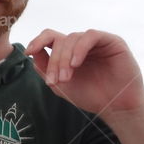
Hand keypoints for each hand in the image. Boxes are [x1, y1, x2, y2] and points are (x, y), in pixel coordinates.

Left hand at [24, 28, 143, 115]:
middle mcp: (81, 44)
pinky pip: (91, 36)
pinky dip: (80, 49)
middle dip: (54, 61)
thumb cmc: (90, 96)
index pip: (50, 37)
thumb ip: (45, 68)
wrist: (115, 107)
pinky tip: (76, 64)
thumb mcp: (60, 85)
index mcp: (68, 52)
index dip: (37, 41)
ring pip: (72, 38)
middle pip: (59, 40)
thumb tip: (31, 52)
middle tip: (55, 81)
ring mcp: (96, 42)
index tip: (28, 52)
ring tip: (66, 78)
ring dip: (64, 58)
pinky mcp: (112, 41)